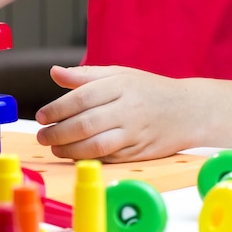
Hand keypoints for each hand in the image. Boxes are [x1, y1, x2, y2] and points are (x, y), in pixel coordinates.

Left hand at [35, 65, 201, 161]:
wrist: (189, 110)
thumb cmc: (148, 90)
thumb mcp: (120, 74)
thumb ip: (85, 76)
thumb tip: (54, 72)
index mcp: (121, 85)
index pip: (82, 97)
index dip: (57, 109)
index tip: (41, 116)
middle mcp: (128, 109)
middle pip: (86, 124)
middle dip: (58, 132)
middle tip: (42, 136)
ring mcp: (136, 133)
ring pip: (97, 145)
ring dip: (70, 150)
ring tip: (55, 148)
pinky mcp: (140, 153)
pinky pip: (110, 158)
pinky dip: (89, 159)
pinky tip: (75, 156)